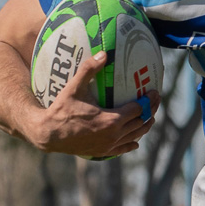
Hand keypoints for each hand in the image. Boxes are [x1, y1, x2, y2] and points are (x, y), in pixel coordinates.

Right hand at [28, 52, 153, 156]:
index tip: (155, 92)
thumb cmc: (61, 109)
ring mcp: (109, 145)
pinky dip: (131, 143)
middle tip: (156, 101)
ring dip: (144, 126)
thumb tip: (104, 53)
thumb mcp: (74, 87)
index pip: (138, 109)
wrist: (48, 134)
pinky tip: (135, 140)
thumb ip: (89, 69)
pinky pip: (123, 149)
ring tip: (150, 118)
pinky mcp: (103, 152)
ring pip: (135, 136)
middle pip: (141, 123)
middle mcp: (114, 135)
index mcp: (111, 119)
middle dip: (151, 111)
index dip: (149, 100)